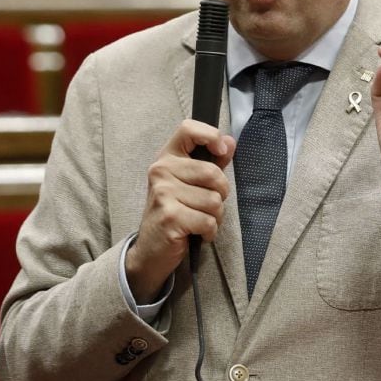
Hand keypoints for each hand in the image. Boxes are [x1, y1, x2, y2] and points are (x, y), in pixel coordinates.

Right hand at [124, 119, 235, 301]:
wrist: (151, 251)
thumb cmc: (174, 213)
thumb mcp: (190, 184)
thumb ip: (211, 162)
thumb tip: (230, 141)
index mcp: (166, 158)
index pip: (188, 129)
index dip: (211, 135)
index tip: (221, 151)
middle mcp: (161, 171)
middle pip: (213, 173)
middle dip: (220, 194)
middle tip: (206, 205)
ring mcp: (164, 194)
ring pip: (215, 201)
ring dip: (215, 217)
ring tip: (199, 220)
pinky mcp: (170, 217)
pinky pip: (209, 221)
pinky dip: (209, 231)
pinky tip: (196, 233)